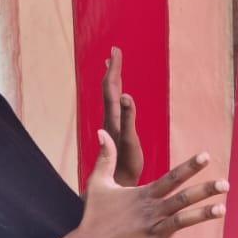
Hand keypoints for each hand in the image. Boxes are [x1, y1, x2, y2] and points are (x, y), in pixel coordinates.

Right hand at [74, 132, 227, 237]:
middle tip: (225, 183)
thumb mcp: (98, 183)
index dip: (189, 167)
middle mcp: (151, 212)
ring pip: (182, 222)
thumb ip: (106, 158)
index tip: (206, 156)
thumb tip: (102, 132)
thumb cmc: (95, 216)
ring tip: (223, 209)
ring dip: (203, 215)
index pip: (171, 178)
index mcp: (143, 196)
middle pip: (182, 199)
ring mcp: (154, 233)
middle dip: (204, 190)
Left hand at [102, 46, 142, 186]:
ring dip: (112, 82)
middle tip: (114, 51)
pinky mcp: (118, 135)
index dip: (113, 69)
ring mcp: (113, 128)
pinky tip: (121, 100)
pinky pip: (117, 109)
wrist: (114, 188)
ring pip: (111, 99)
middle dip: (112, 70)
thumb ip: (128, 119)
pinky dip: (118, 97)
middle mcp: (111, 120)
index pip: (111, 88)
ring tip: (113, 69)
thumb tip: (126, 95)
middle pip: (109, 90)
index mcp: (113, 118)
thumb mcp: (129, 142)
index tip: (115, 50)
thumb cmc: (124, 168)